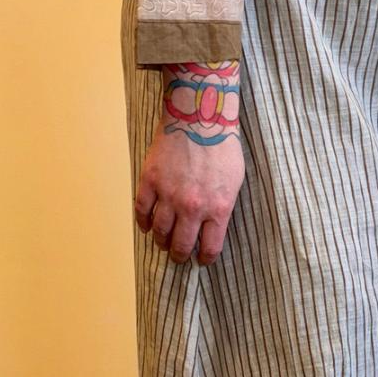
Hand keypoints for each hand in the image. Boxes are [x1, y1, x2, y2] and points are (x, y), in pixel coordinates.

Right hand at [134, 61, 243, 266]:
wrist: (200, 116)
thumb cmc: (223, 146)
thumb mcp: (236, 180)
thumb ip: (224, 206)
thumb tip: (215, 225)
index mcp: (217, 209)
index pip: (209, 248)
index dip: (204, 258)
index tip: (201, 259)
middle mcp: (192, 207)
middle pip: (181, 245)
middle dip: (179, 255)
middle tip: (178, 255)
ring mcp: (168, 195)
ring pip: (159, 232)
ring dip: (161, 241)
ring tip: (163, 241)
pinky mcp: (150, 180)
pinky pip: (141, 211)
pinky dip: (143, 222)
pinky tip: (147, 225)